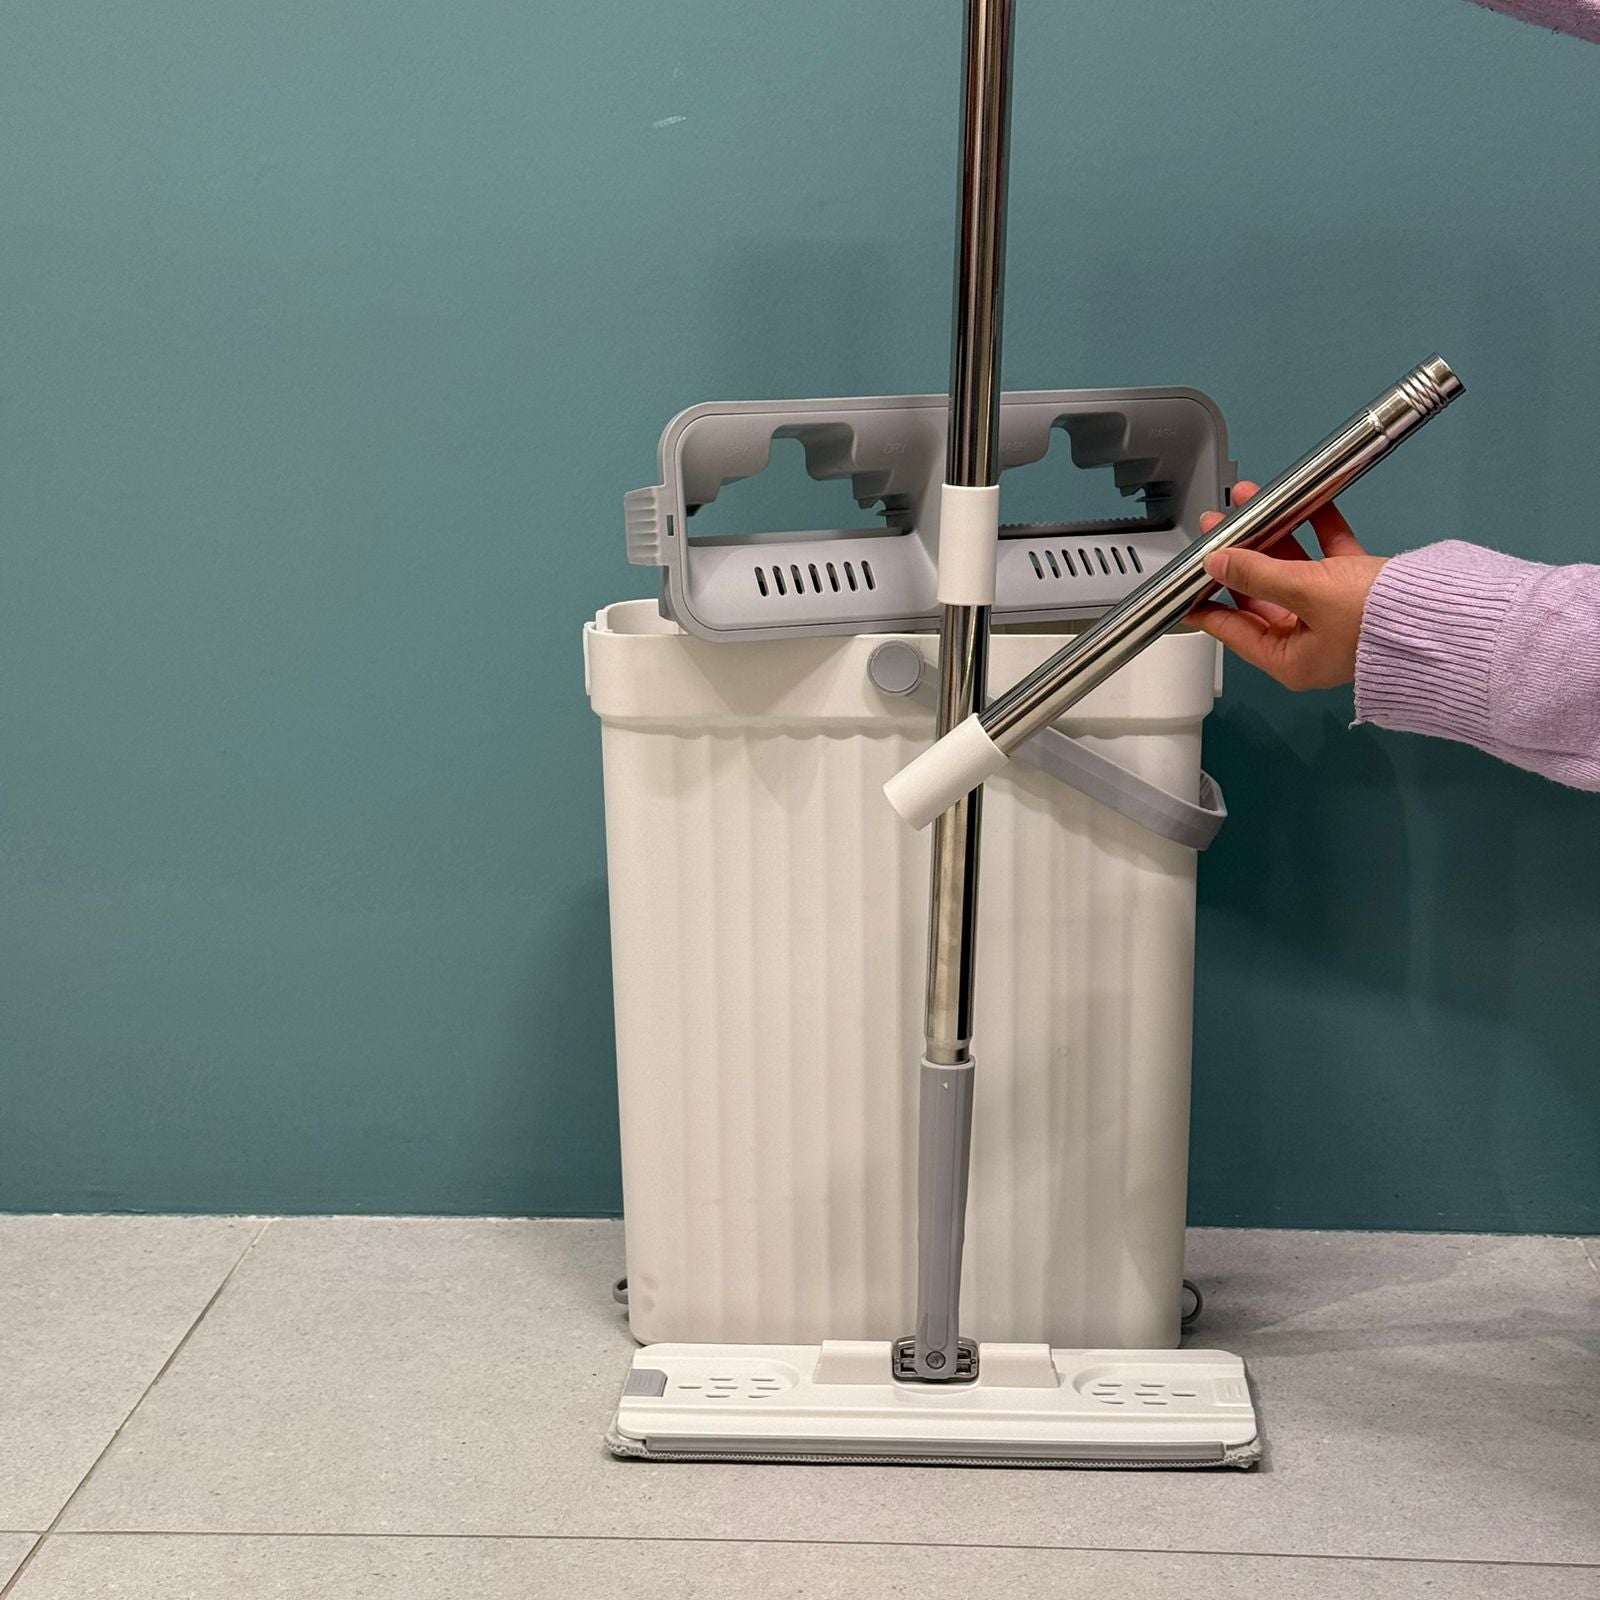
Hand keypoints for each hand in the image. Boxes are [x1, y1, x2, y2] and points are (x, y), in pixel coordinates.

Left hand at [1189, 482, 1387, 690]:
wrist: (1451, 616)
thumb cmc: (1378, 618)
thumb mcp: (1307, 593)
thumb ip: (1258, 574)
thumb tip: (1216, 562)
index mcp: (1290, 660)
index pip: (1233, 630)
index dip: (1205, 602)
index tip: (1181, 582)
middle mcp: (1309, 641)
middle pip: (1260, 594)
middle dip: (1238, 555)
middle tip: (1216, 525)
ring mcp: (1336, 614)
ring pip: (1293, 570)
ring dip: (1272, 534)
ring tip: (1249, 500)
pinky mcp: (1362, 588)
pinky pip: (1329, 555)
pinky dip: (1315, 528)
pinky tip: (1300, 500)